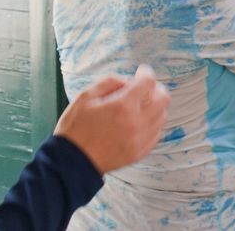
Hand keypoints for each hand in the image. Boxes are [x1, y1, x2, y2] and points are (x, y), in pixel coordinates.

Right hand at [55, 64, 169, 174]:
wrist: (70, 162)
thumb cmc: (75, 128)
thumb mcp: (85, 97)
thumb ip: (109, 82)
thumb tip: (128, 81)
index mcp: (122, 107)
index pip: (147, 83)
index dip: (146, 73)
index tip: (142, 72)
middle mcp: (136, 123)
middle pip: (163, 99)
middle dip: (157, 89)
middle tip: (146, 88)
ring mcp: (140, 140)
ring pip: (161, 117)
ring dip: (155, 107)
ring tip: (141, 105)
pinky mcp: (140, 153)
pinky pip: (156, 133)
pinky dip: (152, 124)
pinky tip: (139, 122)